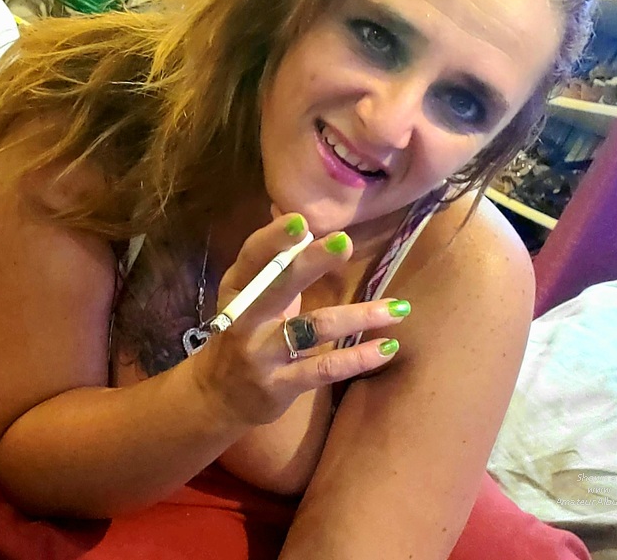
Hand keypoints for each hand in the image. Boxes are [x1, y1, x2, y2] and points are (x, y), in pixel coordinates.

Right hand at [193, 212, 408, 425]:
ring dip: (358, 316)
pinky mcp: (279, 385)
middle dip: (312, 263)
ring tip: (398, 308)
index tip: (302, 220)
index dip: (274, 238)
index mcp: (238, 288)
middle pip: (281, 285)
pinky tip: (387, 347)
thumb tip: (304, 222)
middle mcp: (244, 319)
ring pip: (313, 328)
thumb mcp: (251, 296)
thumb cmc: (246, 331)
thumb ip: (276, 265)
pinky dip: (357, 358)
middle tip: (345, 242)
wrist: (218, 396)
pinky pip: (324, 368)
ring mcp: (261, 354)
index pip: (253, 256)